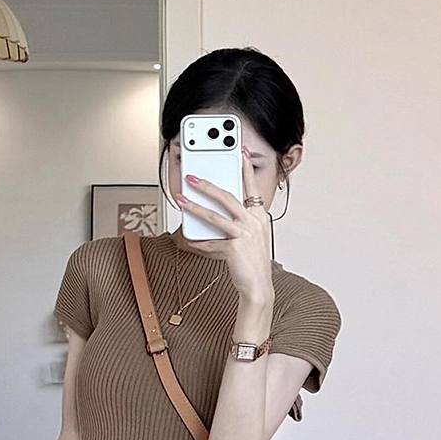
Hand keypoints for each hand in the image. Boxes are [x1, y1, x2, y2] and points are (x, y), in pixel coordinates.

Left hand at [176, 152, 274, 309]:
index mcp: (259, 216)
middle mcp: (253, 221)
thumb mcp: (249, 240)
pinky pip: (210, 242)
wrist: (258, 287)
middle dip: (207, 185)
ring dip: (195, 207)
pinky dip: (198, 242)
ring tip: (181, 200)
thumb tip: (213, 221)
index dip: (245, 169)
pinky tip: (188, 239)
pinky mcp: (234, 247)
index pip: (250, 188)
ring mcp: (244, 234)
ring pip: (215, 215)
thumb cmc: (253, 264)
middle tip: (192, 177)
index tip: (240, 152)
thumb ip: (235, 226)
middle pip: (227, 197)